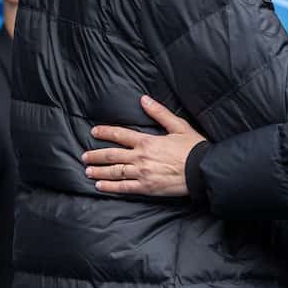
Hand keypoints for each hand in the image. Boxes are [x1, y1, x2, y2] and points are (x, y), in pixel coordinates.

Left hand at [83, 96, 202, 195]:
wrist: (202, 170)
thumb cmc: (193, 148)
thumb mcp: (178, 126)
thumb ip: (159, 113)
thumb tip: (144, 100)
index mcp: (147, 142)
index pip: (120, 135)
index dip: (105, 132)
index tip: (94, 132)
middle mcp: (140, 158)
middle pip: (112, 155)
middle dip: (96, 156)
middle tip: (84, 156)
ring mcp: (142, 174)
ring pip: (114, 172)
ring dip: (99, 171)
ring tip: (88, 171)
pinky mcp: (146, 188)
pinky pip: (124, 188)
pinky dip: (110, 187)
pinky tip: (100, 186)